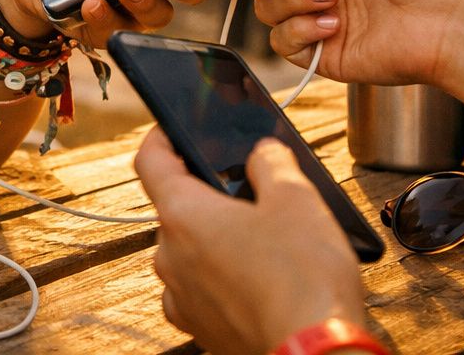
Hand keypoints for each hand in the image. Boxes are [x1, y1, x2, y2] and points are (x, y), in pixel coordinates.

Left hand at [135, 129, 366, 354]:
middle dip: (209, 196)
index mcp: (183, 215)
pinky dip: (222, 279)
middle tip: (250, 192)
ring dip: (217, 240)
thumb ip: (271, 163)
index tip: (173, 130)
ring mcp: (182, 296)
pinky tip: (259, 279)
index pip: (150, 161)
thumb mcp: (297, 198)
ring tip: (265, 242)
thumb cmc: (302, 281)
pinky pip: (201, 289)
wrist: (313, 354)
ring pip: (189, 251)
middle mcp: (169, 256)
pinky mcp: (201, 328)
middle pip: (177, 208)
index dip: (161, 137)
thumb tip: (261, 155)